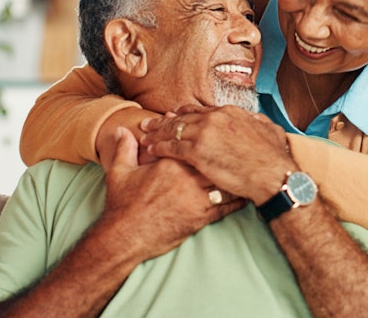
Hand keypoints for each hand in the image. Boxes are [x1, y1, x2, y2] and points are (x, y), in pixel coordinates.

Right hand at [98, 127, 245, 260]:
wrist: (126, 236)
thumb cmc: (123, 205)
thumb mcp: (120, 172)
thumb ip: (124, 148)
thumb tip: (121, 130)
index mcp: (171, 163)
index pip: (194, 145)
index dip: (207, 140)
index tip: (216, 136)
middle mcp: (187, 178)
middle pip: (214, 161)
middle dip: (226, 155)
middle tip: (240, 149)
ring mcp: (196, 199)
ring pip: (224, 182)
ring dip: (235, 176)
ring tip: (246, 170)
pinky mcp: (201, 218)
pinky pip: (226, 206)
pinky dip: (237, 200)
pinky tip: (244, 194)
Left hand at [139, 106, 294, 203]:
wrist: (271, 173)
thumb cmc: (274, 157)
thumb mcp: (270, 131)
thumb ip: (259, 123)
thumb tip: (257, 120)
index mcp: (229, 113)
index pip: (200, 111)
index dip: (185, 114)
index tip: (174, 115)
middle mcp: (214, 119)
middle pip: (182, 118)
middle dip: (164, 121)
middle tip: (149, 122)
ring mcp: (204, 134)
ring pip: (173, 131)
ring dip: (157, 133)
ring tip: (144, 134)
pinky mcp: (197, 152)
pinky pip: (172, 147)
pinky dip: (159, 147)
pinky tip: (150, 149)